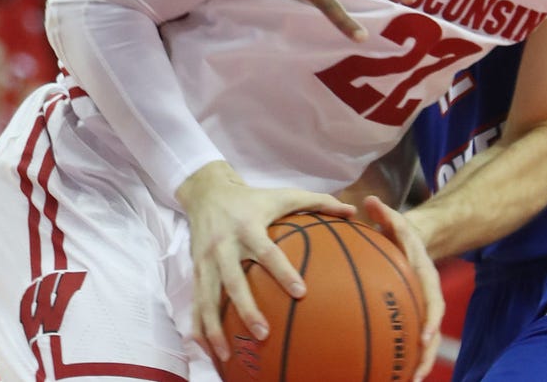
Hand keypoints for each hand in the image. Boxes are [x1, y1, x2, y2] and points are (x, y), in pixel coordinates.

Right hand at [176, 161, 357, 363]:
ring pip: (207, 297)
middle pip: (233, 280)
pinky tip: (206, 350)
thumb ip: (318, 202)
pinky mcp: (195, 269)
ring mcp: (206, 260)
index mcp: (247, 226)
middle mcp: (224, 245)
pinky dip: (198, 326)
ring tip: (228, 353)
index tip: (300, 292)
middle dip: (246, 308)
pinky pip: (195, 302)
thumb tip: (351, 211)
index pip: (266, 251)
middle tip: (264, 333)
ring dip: (215, 327)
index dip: (282, 271)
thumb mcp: (283, 195)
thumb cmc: (252, 198)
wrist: (206, 193)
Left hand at [361, 196, 443, 381]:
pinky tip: (388, 373)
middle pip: (432, 332)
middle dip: (427, 356)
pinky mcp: (409, 316)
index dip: (431, 320)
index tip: (425, 336)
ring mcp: (420, 309)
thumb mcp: (395, 220)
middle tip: (416, 376)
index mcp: (426, 277)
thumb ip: (384, 212)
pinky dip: (401, 356)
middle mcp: (427, 297)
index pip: (434, 301)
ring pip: (423, 343)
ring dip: (417, 364)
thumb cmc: (400, 233)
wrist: (414, 241)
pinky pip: (406, 338)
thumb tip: (370, 200)